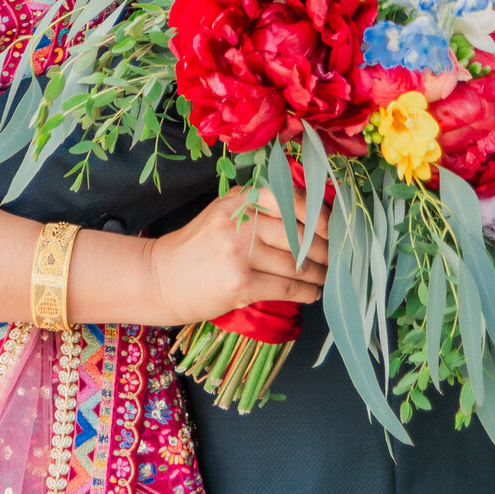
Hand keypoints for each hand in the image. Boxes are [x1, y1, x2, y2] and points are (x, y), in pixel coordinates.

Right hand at [145, 185, 329, 326]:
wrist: (160, 278)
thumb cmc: (197, 247)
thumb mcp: (223, 214)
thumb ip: (258, 209)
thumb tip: (308, 216)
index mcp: (239, 199)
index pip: (290, 199)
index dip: (318, 214)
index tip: (332, 228)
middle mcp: (240, 221)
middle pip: (299, 234)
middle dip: (324, 250)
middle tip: (334, 258)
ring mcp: (239, 252)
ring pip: (297, 263)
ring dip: (318, 274)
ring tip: (323, 278)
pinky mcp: (240, 283)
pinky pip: (287, 287)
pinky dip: (306, 292)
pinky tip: (311, 294)